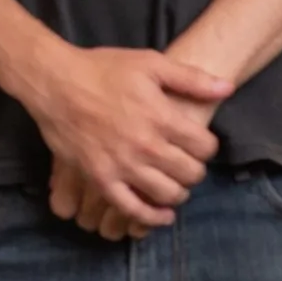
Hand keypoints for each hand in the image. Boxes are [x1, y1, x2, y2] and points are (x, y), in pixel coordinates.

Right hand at [16, 46, 230, 230]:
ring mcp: (122, 165)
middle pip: (190, 173)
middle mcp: (146, 145)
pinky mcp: (100, 178)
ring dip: (178, 193)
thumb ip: (190, 78)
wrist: (55, 82)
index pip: (204, 147)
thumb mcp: (149, 63)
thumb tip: (226, 87)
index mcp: (161, 117)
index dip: (207, 146)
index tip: (198, 144)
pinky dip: (151, 217)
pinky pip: (132, 208)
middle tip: (186, 164)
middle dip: (194, 170)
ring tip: (174, 184)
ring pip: (166, 194)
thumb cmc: (102, 69)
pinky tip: (161, 214)